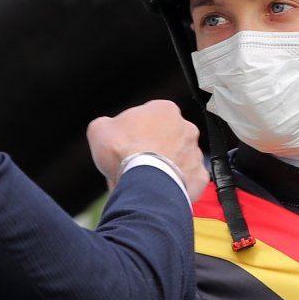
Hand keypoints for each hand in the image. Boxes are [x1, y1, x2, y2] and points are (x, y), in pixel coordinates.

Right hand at [87, 101, 205, 193]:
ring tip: (146, 180)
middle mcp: (186, 128)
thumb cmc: (124, 153)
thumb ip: (106, 125)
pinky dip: (176, 184)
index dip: (134, 132)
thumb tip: (106, 130)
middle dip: (153, 148)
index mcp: (164, 109)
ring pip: (179, 158)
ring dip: (166, 166)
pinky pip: (188, 180)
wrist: (143, 183)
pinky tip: (161, 190)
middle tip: (135, 163)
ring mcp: (195, 153)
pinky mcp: (199, 176)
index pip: (149, 117)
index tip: (125, 144)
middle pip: (166, 138)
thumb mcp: (99, 129)